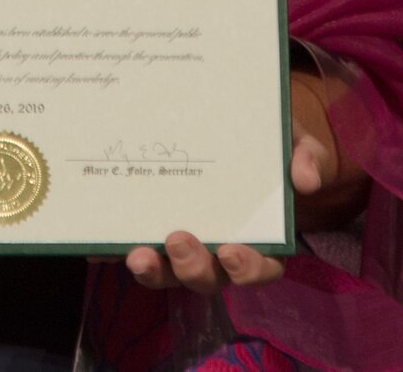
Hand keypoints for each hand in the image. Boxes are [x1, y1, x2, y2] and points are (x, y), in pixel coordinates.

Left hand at [123, 70, 362, 291]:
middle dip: (192, 267)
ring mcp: (180, 245)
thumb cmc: (270, 144)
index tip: (233, 253)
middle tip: (178, 241)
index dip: (247, 269)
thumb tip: (305, 179)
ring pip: (167, 273)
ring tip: (138, 254)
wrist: (235, 126)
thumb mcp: (294, 143)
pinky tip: (97, 246)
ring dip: (153, 271)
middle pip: (206, 277)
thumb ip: (305, 157)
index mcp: (259, 239)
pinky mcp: (148, 232)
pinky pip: (132, 248)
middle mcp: (217, 252)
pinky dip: (112, 253)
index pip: (259, 268)